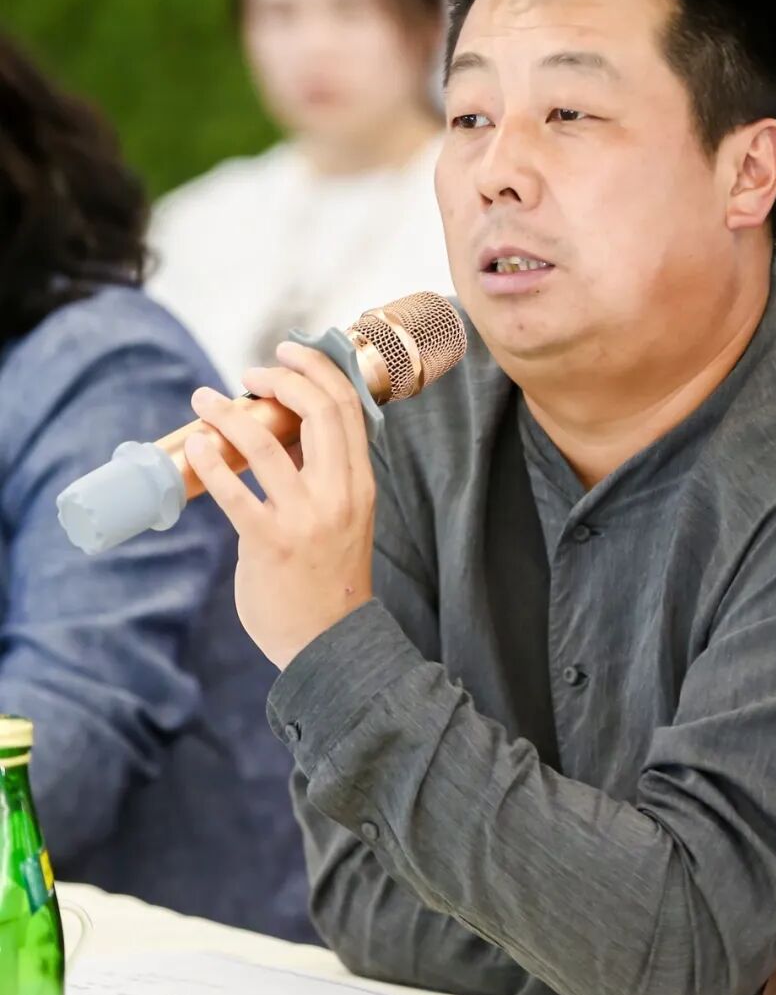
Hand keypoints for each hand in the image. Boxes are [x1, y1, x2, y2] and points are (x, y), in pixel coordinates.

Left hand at [184, 342, 375, 668]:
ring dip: (228, 413)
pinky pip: (234, 491)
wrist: (329, 642)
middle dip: (279, 378)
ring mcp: (304, 518)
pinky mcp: (268, 542)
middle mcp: (338, 493)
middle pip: (317, 410)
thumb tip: (286, 433)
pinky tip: (195, 446)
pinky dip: (211, 460)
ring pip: (266, 444)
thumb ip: (325, 477)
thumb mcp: (346, 517)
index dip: (317, 368)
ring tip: (204, 399)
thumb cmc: (331, 577)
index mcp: (360, 483)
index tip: (289, 352)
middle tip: (249, 372)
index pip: (346, 406)